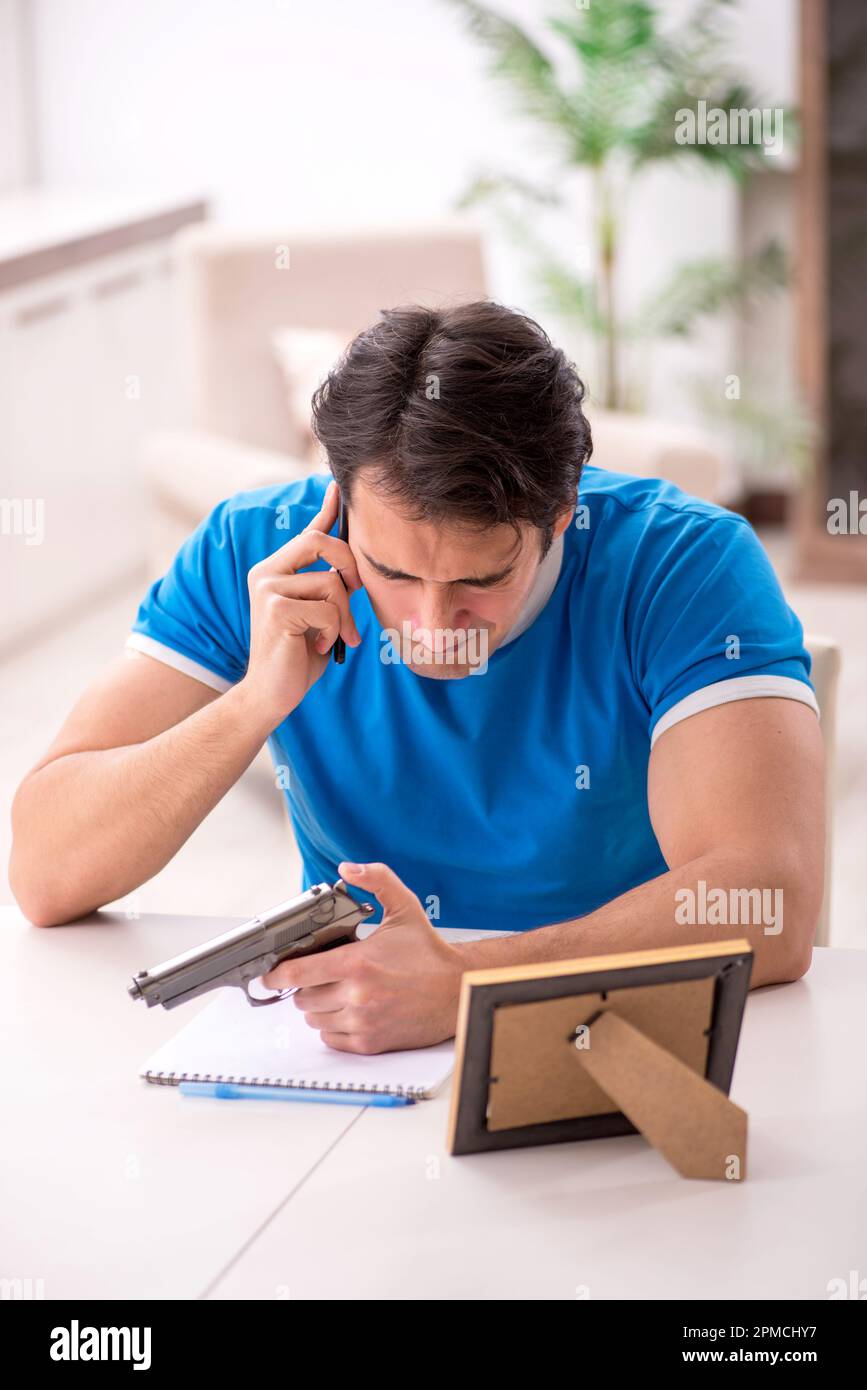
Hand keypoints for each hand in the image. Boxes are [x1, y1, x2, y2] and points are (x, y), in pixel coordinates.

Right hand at [239, 480, 361, 726]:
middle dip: (350, 567)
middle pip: (321, 543)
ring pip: (331, 583)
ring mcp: (267, 588)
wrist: (272, 693)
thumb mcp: (321, 614)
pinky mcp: (275, 608)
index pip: (307, 533)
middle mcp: (266, 572)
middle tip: (357, 594)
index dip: (327, 511)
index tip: (338, 487)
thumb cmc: (299, 655)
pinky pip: (327, 609)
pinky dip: (333, 631)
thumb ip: (330, 586)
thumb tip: (356, 563)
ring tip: (334, 637)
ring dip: (343, 617)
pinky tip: (319, 646)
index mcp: (276, 570)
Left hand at [259, 862, 465, 1052]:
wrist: (458, 989)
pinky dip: (332, 1026)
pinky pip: (331, 1038)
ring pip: (314, 1019)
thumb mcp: (404, 906)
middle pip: (302, 998)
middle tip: (318, 975)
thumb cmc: (430, 953)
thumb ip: (376, 879)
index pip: (297, 973)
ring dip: (318, 1007)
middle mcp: (356, 995)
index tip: (271, 973)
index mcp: (357, 963)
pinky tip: (345, 1011)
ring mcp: (362, 1021)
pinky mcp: (370, 1042)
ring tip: (335, 992)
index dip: (277, 973)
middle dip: (305, 986)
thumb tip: (348, 869)